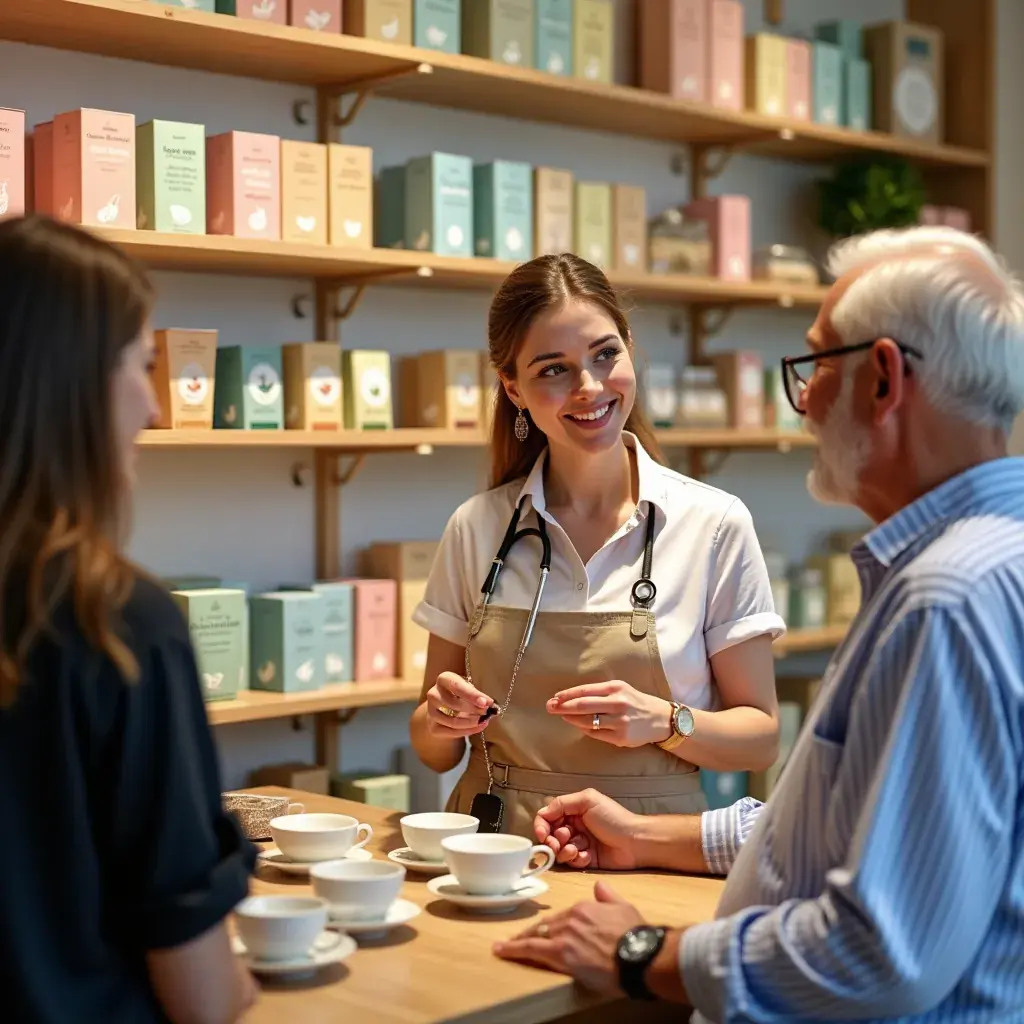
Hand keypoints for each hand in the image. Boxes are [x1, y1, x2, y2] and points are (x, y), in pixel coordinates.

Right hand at [424, 671, 494, 738]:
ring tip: (484, 720)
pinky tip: (479, 727)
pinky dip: (468, 731)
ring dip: (471, 722)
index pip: (457, 686)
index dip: (472, 695)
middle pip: (454, 704)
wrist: (444, 706)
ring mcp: (430, 712)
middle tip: (486, 712)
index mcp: (443, 679)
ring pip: (452, 721)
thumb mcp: (467, 687)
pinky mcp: (432, 727)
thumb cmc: (461, 693)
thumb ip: (477, 694)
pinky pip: (452, 732)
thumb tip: (489, 703)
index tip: (486, 702)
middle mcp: (433, 694)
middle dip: (473, 710)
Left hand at [493, 881, 643, 994]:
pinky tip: (501, 950)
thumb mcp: (624, 908)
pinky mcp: (560, 953)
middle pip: (546, 925)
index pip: (561, 916)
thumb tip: (600, 885)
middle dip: (531, 932)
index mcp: (584, 906)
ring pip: (535, 934)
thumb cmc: (636, 935)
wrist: (640, 954)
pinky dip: (513, 948)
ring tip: (506, 945)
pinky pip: (531, 948)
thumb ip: (609, 896)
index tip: (546, 929)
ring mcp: (564, 934)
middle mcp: (571, 917)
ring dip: (519, 939)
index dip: (552, 924)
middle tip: (519, 938)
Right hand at [534, 789, 639, 869]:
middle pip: (550, 835)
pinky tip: (587, 856)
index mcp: (572, 810)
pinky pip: (572, 862)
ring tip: (574, 850)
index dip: (541, 826)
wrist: (635, 841)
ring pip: (559, 851)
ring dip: (563, 851)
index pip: (547, 817)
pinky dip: (577, 859)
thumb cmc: (613, 817)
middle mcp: (574, 826)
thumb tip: (542, 812)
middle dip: (551, 841)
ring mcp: (579, 844)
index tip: (543, 834)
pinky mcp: (586, 860)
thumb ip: (562, 803)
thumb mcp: (588, 800)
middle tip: (559, 843)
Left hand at [546, 681, 671, 747]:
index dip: (567, 694)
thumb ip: (599, 693)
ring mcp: (619, 721)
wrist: (661, 719)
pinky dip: (585, 729)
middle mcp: (617, 703)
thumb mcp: (621, 690)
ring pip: (587, 721)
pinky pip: (596, 733)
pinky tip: (580, 726)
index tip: (555, 697)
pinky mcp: (621, 737)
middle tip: (550, 707)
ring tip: (563, 717)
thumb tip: (572, 699)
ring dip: (571, 719)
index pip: (585, 690)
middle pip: (582, 705)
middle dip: (563, 706)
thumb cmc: (636, 702)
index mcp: (615, 688)